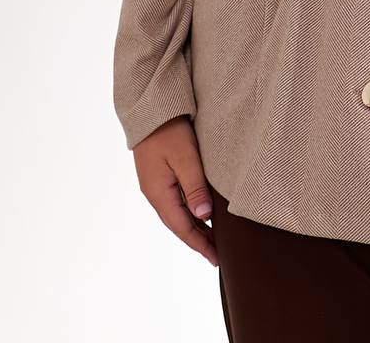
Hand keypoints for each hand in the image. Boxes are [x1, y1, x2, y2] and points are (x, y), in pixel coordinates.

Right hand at [132, 115, 218, 266]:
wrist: (151, 110)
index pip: (182, 228)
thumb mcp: (185, 158)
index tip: (215, 259)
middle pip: (179, 224)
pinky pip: (176, 201)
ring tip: (213, 239)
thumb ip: (195, 187)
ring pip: (177, 214)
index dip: (199, 244)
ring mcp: (156, 185)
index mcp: (159, 194)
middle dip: (198, 240)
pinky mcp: (159, 175)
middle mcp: (155, 193)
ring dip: (194, 227)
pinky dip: (189, 212)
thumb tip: (204, 216)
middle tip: (218, 254)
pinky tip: (200, 213)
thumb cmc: (168, 131)